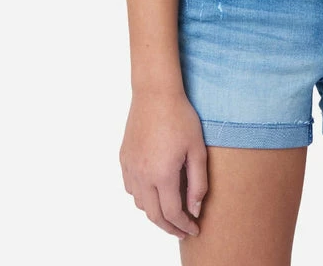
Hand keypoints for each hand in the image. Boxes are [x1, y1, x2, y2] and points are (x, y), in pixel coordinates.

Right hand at [120, 88, 207, 239]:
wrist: (155, 93)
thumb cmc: (180, 117)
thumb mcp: (197, 149)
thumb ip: (198, 183)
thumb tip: (195, 209)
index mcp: (162, 174)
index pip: (172, 213)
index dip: (184, 225)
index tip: (195, 229)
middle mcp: (142, 175)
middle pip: (154, 215)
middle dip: (169, 227)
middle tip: (183, 230)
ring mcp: (130, 167)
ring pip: (140, 204)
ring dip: (155, 213)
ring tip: (170, 212)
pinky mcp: (124, 158)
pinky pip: (131, 188)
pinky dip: (142, 197)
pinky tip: (153, 191)